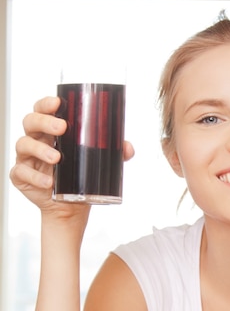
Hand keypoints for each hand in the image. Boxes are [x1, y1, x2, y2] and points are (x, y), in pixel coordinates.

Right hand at [9, 96, 134, 216]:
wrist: (71, 207)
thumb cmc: (80, 177)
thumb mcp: (98, 162)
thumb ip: (114, 152)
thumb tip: (127, 148)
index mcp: (51, 131)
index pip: (43, 109)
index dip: (46, 103)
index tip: (57, 103)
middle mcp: (36, 140)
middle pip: (30, 121)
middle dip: (44, 121)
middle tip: (62, 128)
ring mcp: (26, 158)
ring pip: (24, 144)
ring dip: (40, 150)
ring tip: (57, 159)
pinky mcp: (21, 176)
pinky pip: (21, 172)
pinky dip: (35, 176)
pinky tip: (49, 182)